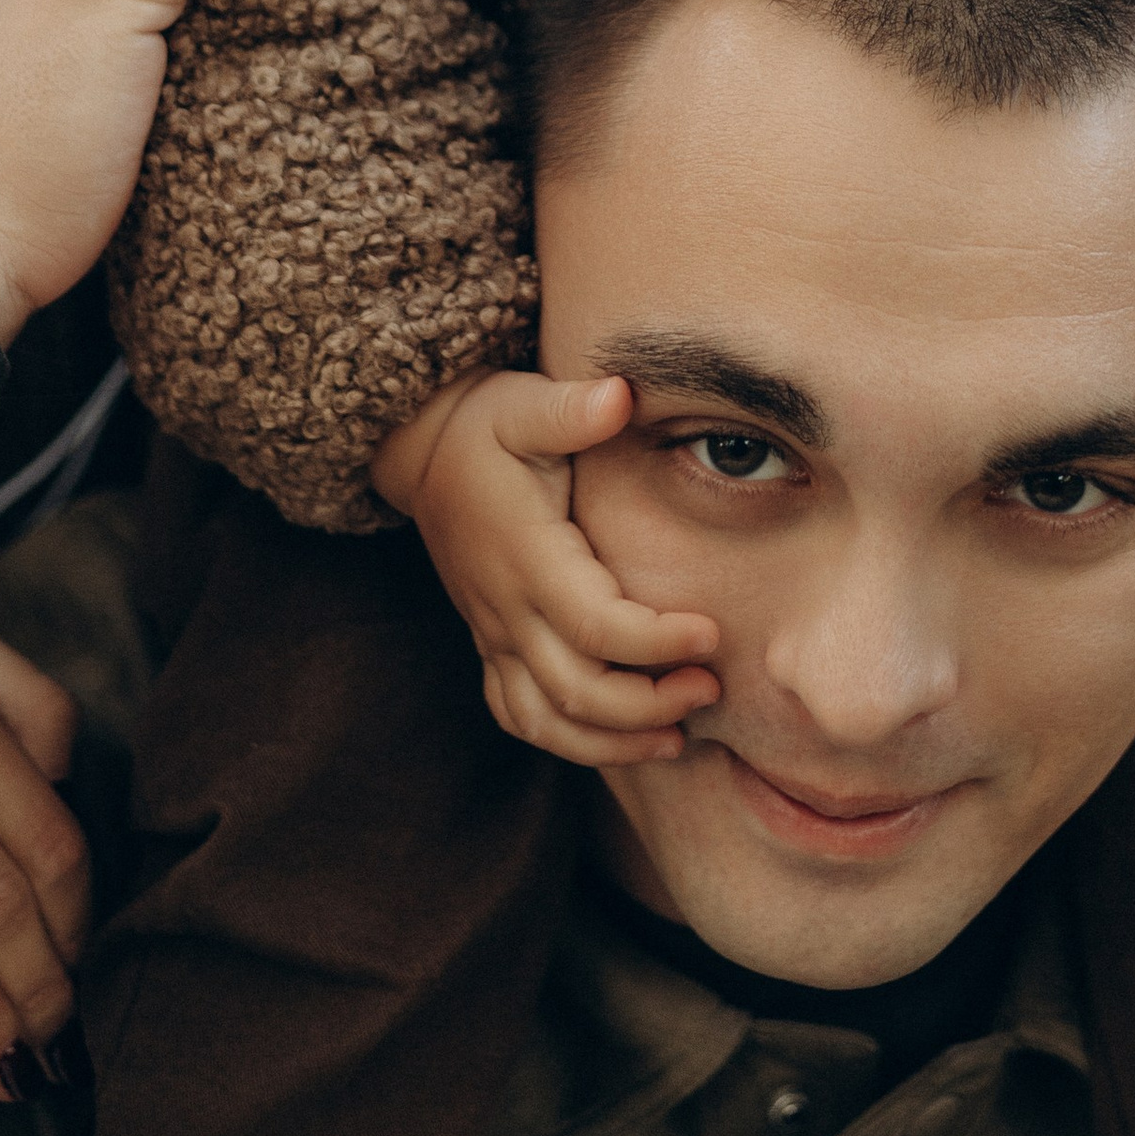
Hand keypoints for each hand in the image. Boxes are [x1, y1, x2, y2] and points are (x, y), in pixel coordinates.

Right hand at [374, 370, 721, 767]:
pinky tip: (621, 739)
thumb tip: (621, 394)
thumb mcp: (524, 403)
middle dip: (649, 703)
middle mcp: (506, 608)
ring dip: (613, 741)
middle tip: (711, 686)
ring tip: (678, 735)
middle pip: (577, 689)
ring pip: (546, 720)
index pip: (594, 623)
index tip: (711, 632)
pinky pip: (520, 716)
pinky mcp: (490, 645)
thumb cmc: (487, 425)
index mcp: (526, 555)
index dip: (655, 641)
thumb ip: (571, 407)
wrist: (422, 451)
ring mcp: (493, 634)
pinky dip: (569, 741)